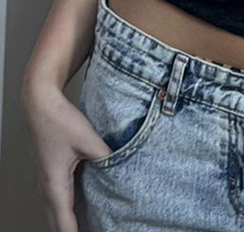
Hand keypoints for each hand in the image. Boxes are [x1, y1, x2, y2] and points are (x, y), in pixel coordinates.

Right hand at [21, 81, 112, 231]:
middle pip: (58, 224)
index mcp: (55, 186)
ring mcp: (47, 182)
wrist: (40, 103)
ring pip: (57, 213)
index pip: (65, 225)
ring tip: (90, 227)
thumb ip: (107, 158)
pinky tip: (83, 209)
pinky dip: (68, 211)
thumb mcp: (88, 140)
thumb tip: (123, 171)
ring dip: (70, 224)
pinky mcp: (50, 174)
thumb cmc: (58, 121)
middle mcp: (48, 189)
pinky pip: (58, 201)